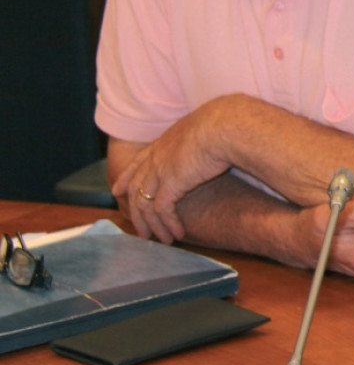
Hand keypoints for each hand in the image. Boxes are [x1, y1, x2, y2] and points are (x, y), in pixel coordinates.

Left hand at [111, 100, 238, 242]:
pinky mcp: (170, 184)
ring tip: (162, 240)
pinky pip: (162, 210)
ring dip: (153, 225)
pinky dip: (169, 224)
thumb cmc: (224, 124)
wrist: (225, 126)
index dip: (126, 177)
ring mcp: (160, 171)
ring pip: (144, 204)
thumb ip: (200, 137)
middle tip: (139, 229)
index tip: (117, 190)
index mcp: (164, 142)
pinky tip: (178, 233)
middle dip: (135, 212)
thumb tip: (212, 141)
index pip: (137, 162)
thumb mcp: (205, 128)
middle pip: (135, 187)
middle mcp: (156, 157)